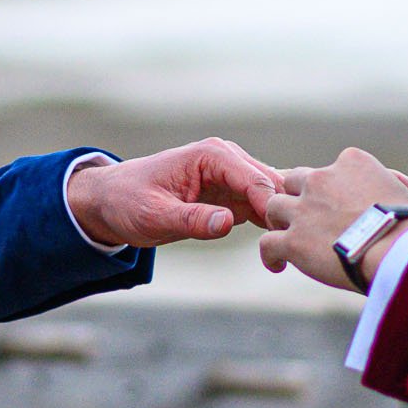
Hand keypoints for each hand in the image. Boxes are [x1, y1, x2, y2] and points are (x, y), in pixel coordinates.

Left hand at [66, 138, 280, 246]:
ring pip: (272, 196)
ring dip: (281, 220)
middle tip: (294, 249)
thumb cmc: (128, 202)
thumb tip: (227, 222)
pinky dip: (271, 224)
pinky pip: (262, 207)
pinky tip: (278, 248)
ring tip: (289, 252)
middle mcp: (228, 159)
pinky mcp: (232, 194)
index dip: (273, 208)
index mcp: (211, 155)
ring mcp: (232, 176)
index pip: (256, 179)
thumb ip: (191, 219)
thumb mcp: (155, 215)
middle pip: (272, 185)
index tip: (284, 239)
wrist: (113, 200)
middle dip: (284, 213)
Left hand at [260, 148, 407, 291]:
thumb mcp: (405, 193)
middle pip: (295, 181)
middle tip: (304, 220)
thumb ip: (384, 187)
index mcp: (352, 162)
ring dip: (280, 222)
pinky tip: (279, 265)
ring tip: (289, 239)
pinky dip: (270, 255)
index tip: (333, 208)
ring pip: (274, 207)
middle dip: (297, 199)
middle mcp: (323, 178)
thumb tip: (379, 199)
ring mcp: (305, 208)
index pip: (327, 170)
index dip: (326, 190)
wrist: (402, 251)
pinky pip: (268, 243)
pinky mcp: (294, 239)